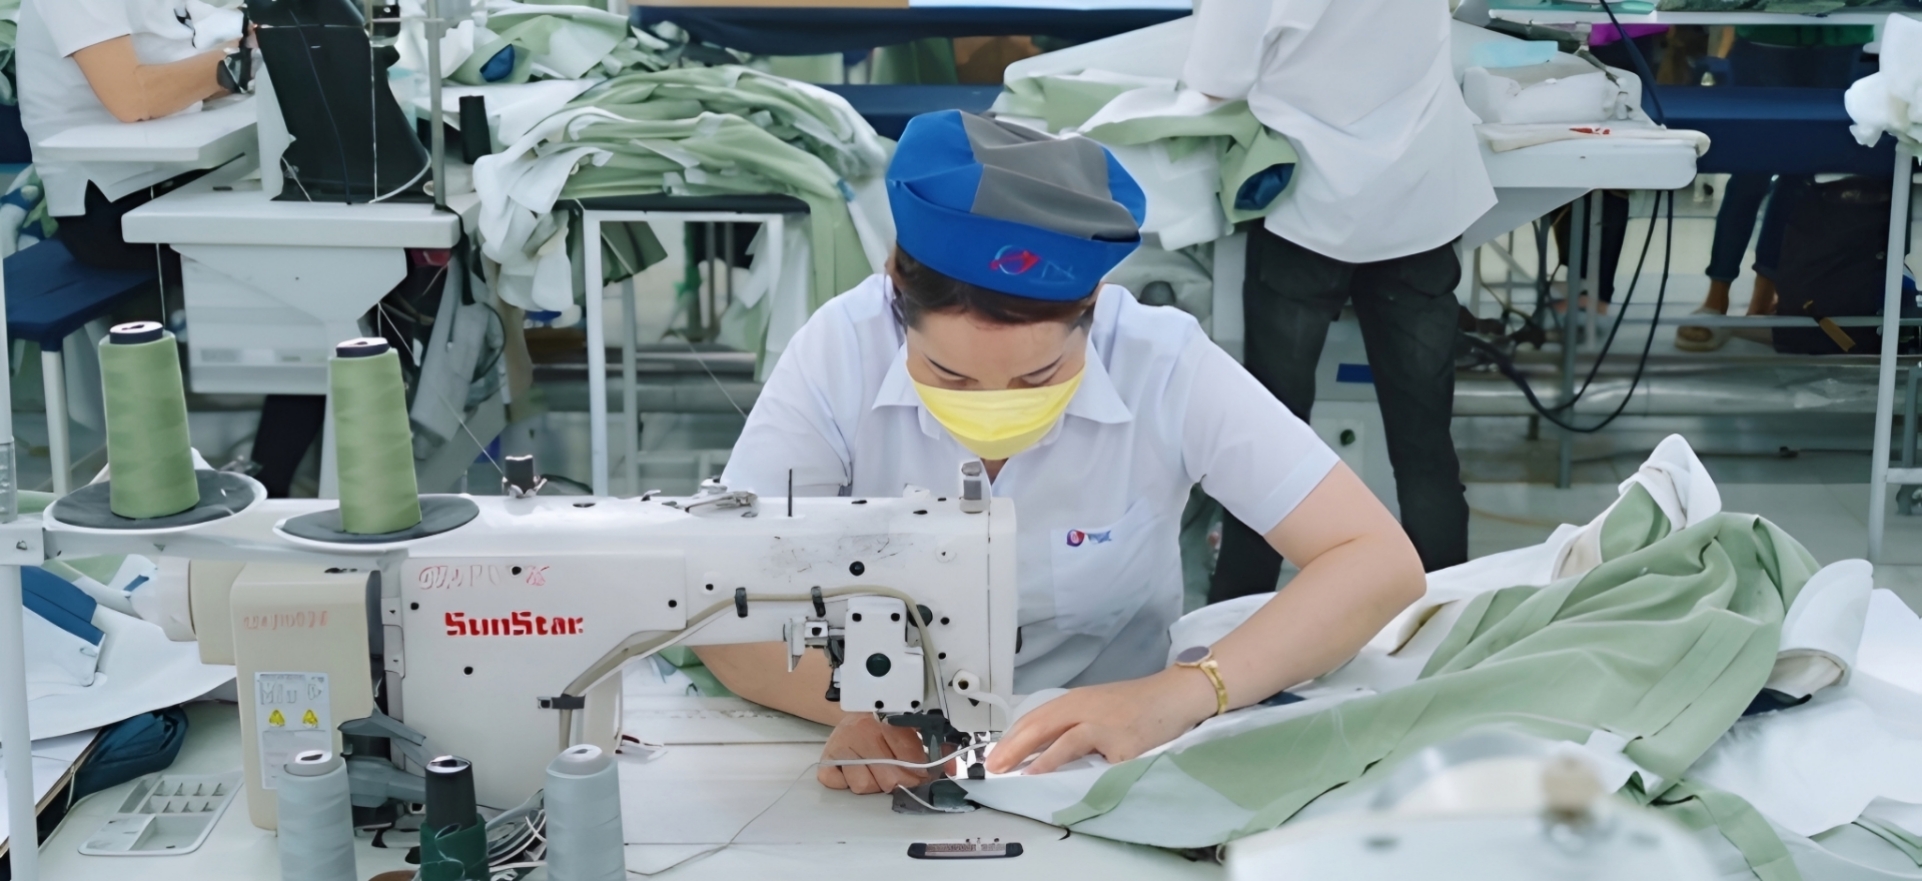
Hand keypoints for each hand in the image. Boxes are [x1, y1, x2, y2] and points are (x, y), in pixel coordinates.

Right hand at [817, 714, 952, 793]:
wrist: (855, 711)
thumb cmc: (884, 722)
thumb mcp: (911, 726)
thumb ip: (934, 744)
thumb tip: (951, 768)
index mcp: (885, 720)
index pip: (910, 756)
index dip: (922, 771)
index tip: (926, 773)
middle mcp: (861, 731)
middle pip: (889, 777)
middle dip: (903, 781)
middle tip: (906, 776)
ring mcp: (842, 746)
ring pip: (863, 786)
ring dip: (874, 784)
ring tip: (878, 770)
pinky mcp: (827, 759)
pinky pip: (837, 783)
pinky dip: (846, 782)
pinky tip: (857, 770)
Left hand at [985, 669, 1216, 775]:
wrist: (1176, 696)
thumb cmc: (1138, 706)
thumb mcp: (1099, 708)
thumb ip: (1073, 724)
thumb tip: (1041, 750)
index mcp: (1076, 700)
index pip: (1034, 717)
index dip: (1011, 737)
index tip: (993, 755)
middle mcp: (1084, 707)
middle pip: (1039, 724)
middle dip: (1010, 746)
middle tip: (990, 766)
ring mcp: (1102, 723)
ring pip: (1057, 735)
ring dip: (1029, 754)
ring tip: (1009, 770)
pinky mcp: (1120, 742)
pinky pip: (1084, 753)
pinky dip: (1058, 760)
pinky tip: (1044, 772)